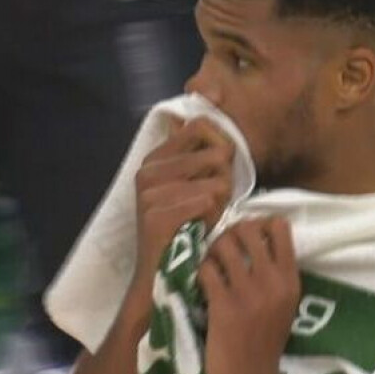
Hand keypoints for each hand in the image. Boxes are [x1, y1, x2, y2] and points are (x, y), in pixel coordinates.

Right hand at [131, 117, 234, 289]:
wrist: (163, 276)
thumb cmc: (187, 229)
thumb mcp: (193, 185)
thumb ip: (199, 151)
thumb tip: (206, 97)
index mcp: (155, 158)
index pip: (201, 126)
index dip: (222, 146)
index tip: (220, 171)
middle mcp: (148, 171)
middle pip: (217, 156)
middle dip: (226, 182)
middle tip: (211, 205)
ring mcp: (149, 194)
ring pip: (217, 183)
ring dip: (221, 205)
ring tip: (204, 219)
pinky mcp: (156, 215)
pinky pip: (208, 203)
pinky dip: (213, 220)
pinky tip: (199, 230)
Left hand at [198, 218, 301, 373]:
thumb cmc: (264, 344)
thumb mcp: (283, 306)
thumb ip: (276, 274)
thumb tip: (257, 238)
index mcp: (291, 281)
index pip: (279, 227)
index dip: (258, 224)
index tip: (246, 237)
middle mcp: (272, 282)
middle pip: (247, 228)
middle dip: (229, 232)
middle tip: (222, 249)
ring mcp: (248, 294)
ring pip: (223, 244)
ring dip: (211, 250)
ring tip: (211, 265)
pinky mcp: (223, 306)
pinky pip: (206, 269)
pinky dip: (200, 271)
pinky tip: (202, 285)